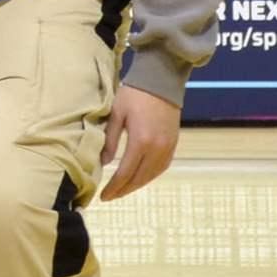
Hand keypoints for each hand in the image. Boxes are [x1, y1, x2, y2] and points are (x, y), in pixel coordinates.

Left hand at [97, 84, 181, 201]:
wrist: (161, 80)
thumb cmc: (135, 94)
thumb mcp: (116, 114)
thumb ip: (110, 140)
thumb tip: (103, 162)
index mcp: (141, 141)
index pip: (125, 173)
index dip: (114, 187)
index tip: (103, 196)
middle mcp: (157, 149)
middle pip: (139, 178)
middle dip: (124, 190)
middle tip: (110, 196)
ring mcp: (168, 147)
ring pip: (151, 176)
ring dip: (136, 185)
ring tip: (122, 190)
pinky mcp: (173, 144)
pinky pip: (161, 168)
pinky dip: (149, 176)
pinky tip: (140, 178)